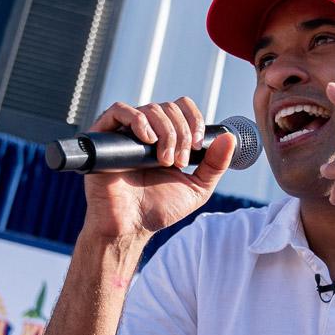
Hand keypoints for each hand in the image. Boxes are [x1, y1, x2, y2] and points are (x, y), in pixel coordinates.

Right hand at [82, 97, 234, 238]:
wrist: (130, 226)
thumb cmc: (158, 209)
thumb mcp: (196, 188)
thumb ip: (215, 165)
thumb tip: (230, 138)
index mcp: (166, 138)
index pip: (181, 108)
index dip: (193, 119)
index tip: (198, 145)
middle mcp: (146, 132)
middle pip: (169, 108)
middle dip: (181, 133)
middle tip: (179, 162)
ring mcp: (125, 133)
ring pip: (150, 108)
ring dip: (166, 132)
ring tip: (164, 161)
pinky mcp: (104, 136)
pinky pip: (119, 110)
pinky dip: (138, 120)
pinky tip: (147, 140)